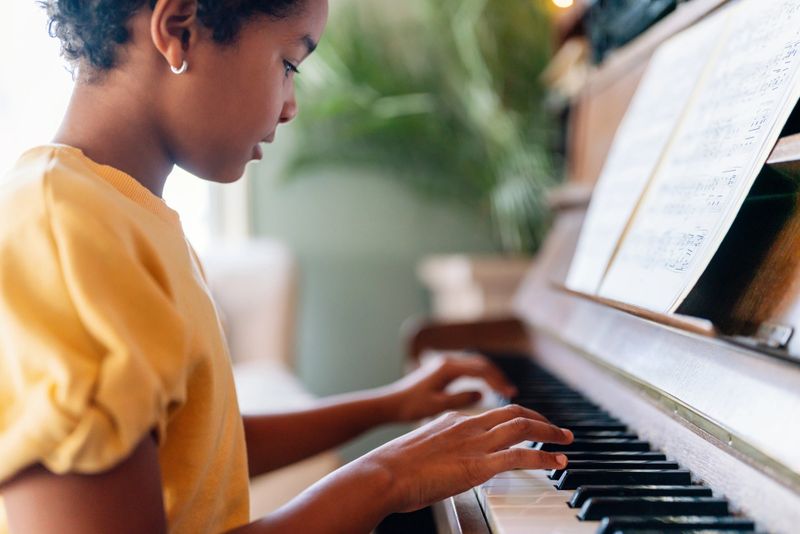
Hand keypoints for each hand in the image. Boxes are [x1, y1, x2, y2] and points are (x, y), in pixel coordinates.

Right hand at [361, 404, 573, 512]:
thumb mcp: (420, 452)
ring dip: (550, 433)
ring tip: (566, 441)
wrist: (384, 473)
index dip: (518, 418)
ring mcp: (474, 443)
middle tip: (559, 430)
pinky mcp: (479, 465)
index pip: (494, 413)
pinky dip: (544, 457)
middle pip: (514, 413)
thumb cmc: (393, 469)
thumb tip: (444, 465)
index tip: (531, 425)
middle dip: (541, 420)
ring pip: (523, 427)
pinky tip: (557, 463)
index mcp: (454, 421)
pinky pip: (520, 455)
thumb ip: (439, 453)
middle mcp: (468, 425)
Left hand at [382, 353, 518, 422]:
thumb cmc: (409, 406)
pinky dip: (481, 377)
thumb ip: (460, 399)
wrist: (390, 404)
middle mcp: (447, 362)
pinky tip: (488, 389)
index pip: (479, 369)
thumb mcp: (436, 406)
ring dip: (490, 375)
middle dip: (497, 376)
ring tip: (504, 391)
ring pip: (475, 365)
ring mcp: (445, 365)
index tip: (509, 392)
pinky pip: (468, 370)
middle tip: (511, 392)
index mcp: (446, 368)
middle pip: (480, 363)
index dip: (497, 380)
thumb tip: (481, 393)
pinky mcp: (443, 371)